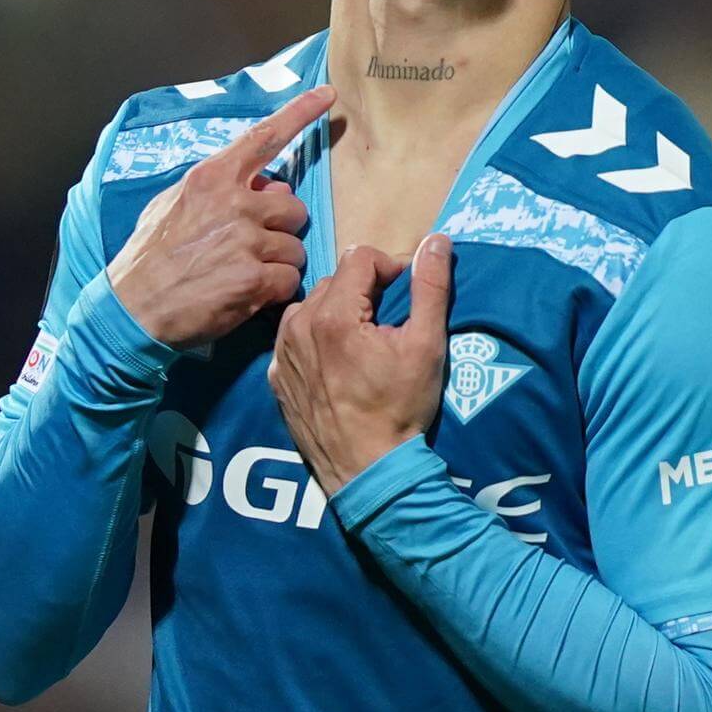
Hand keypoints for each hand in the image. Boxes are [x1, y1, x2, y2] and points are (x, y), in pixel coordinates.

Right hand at [108, 85, 333, 348]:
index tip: (327, 94)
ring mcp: (245, 241)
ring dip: (278, 264)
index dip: (300, 113)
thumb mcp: (172, 206)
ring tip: (243, 275)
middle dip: (281, 229)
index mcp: (210, 178)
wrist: (130, 310)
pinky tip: (246, 295)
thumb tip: (270, 186)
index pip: (263, 137)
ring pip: (295, 247)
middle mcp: (232, 203)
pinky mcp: (254, 279)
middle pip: (294, 208)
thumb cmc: (150, 258)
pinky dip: (275, 292)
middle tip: (252, 248)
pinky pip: (290, 280)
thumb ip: (219, 190)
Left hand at [267, 234, 451, 494]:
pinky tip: (339, 361)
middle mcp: (298, 326)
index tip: (407, 291)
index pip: (359, 256)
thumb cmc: (401, 408)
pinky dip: (316, 338)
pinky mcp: (275, 376)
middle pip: (336, 279)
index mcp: (334, 314)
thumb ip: (431, 287)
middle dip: (366, 289)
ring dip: (339, 310)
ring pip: (311, 305)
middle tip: (391, 320)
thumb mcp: (427, 345)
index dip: (390, 266)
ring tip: (364, 339)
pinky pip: (293, 337)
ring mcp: (281, 353)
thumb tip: (436, 240)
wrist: (368, 471)